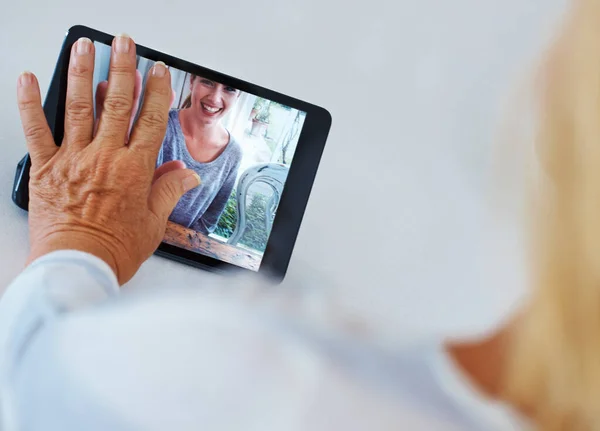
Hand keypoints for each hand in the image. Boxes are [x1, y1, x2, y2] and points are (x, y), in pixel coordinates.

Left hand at [17, 35, 200, 283]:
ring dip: (83, 73)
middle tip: (124, 43)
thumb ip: (169, 191)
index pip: (150, 120)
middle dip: (123, 68)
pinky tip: (28, 79)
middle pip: (117, 103)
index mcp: (135, 170)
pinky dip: (29, 102)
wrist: (75, 266)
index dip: (156, 92)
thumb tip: (186, 175)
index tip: (158, 71)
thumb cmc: (114, 249)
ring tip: (85, 47)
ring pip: (79, 107)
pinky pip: (35, 129)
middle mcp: (105, 157)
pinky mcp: (46, 168)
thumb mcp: (154, 223)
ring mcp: (73, 159)